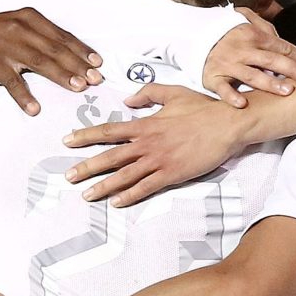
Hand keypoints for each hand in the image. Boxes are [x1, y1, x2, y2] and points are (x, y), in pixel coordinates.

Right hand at [0, 8, 102, 115]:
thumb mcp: (19, 24)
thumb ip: (44, 35)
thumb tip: (74, 53)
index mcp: (30, 18)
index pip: (61, 36)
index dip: (81, 50)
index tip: (98, 63)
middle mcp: (20, 29)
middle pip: (54, 49)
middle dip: (77, 65)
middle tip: (94, 79)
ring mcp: (6, 47)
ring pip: (38, 62)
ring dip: (60, 76)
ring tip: (77, 88)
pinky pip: (12, 82)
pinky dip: (23, 96)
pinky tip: (35, 108)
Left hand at [62, 84, 246, 205]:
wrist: (228, 123)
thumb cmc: (203, 107)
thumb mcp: (173, 93)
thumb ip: (148, 93)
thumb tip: (128, 98)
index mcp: (146, 124)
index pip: (108, 130)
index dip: (85, 135)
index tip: (67, 140)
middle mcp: (148, 143)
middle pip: (110, 156)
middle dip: (86, 167)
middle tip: (68, 176)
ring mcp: (159, 160)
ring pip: (124, 175)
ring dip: (103, 186)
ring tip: (86, 195)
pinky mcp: (173, 173)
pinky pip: (147, 187)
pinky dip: (130, 195)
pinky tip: (117, 202)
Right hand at [201, 11, 295, 107]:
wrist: (191, 35)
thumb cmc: (224, 31)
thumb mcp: (244, 20)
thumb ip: (265, 27)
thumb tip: (284, 39)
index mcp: (253, 35)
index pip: (282, 47)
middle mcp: (242, 50)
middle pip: (272, 60)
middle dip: (292, 69)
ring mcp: (227, 64)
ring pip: (252, 75)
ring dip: (270, 83)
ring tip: (287, 91)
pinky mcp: (213, 77)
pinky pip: (223, 88)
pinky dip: (232, 96)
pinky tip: (243, 103)